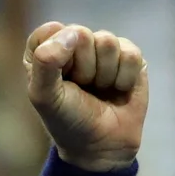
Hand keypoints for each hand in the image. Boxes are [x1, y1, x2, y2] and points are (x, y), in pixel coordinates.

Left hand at [23, 22, 147, 172]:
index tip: (59, 78)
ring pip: (107, 41)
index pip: (49, 31)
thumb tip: (74, 32)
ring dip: (103, 73)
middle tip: (81, 87)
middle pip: (80, 33)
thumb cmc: (66, 120)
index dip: (56, 54)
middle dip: (81, 66)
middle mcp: (73, 46)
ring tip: (98, 89)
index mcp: (45, 52)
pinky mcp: (129, 57)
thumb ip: (46, 61)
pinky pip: (130, 53)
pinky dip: (124, 77)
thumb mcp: (44, 95)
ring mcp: (103, 50)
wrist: (101, 144)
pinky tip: (118, 89)